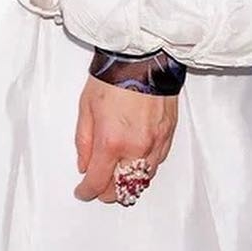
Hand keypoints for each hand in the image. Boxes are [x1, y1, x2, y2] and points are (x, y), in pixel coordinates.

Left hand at [74, 76, 177, 203]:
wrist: (142, 58)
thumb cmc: (112, 77)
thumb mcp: (86, 107)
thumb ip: (84, 141)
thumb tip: (84, 165)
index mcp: (111, 141)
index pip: (98, 181)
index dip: (87, 191)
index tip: (83, 192)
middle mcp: (136, 148)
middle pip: (122, 188)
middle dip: (107, 191)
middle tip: (98, 186)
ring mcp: (155, 144)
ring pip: (143, 181)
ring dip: (128, 184)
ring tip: (116, 178)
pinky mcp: (168, 136)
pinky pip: (156, 164)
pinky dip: (144, 169)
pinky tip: (135, 163)